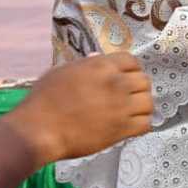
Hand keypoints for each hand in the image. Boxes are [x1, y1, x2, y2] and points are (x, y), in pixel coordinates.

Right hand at [2, 53, 152, 165]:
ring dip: (142, 106)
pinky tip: (132, 126)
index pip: (132, 61)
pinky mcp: (122, 129)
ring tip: (132, 112)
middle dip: (137, 88)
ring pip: (148, 102)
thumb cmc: (43, 100)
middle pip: (144, 81)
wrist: (38, 130)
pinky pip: (146, 124)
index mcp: (103, 66)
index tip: (125, 77)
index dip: (130, 69)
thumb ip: (85, 64)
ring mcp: (122, 106)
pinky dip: (142, 125)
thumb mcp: (62, 72)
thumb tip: (98, 58)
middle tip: (128, 97)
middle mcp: (117, 83)